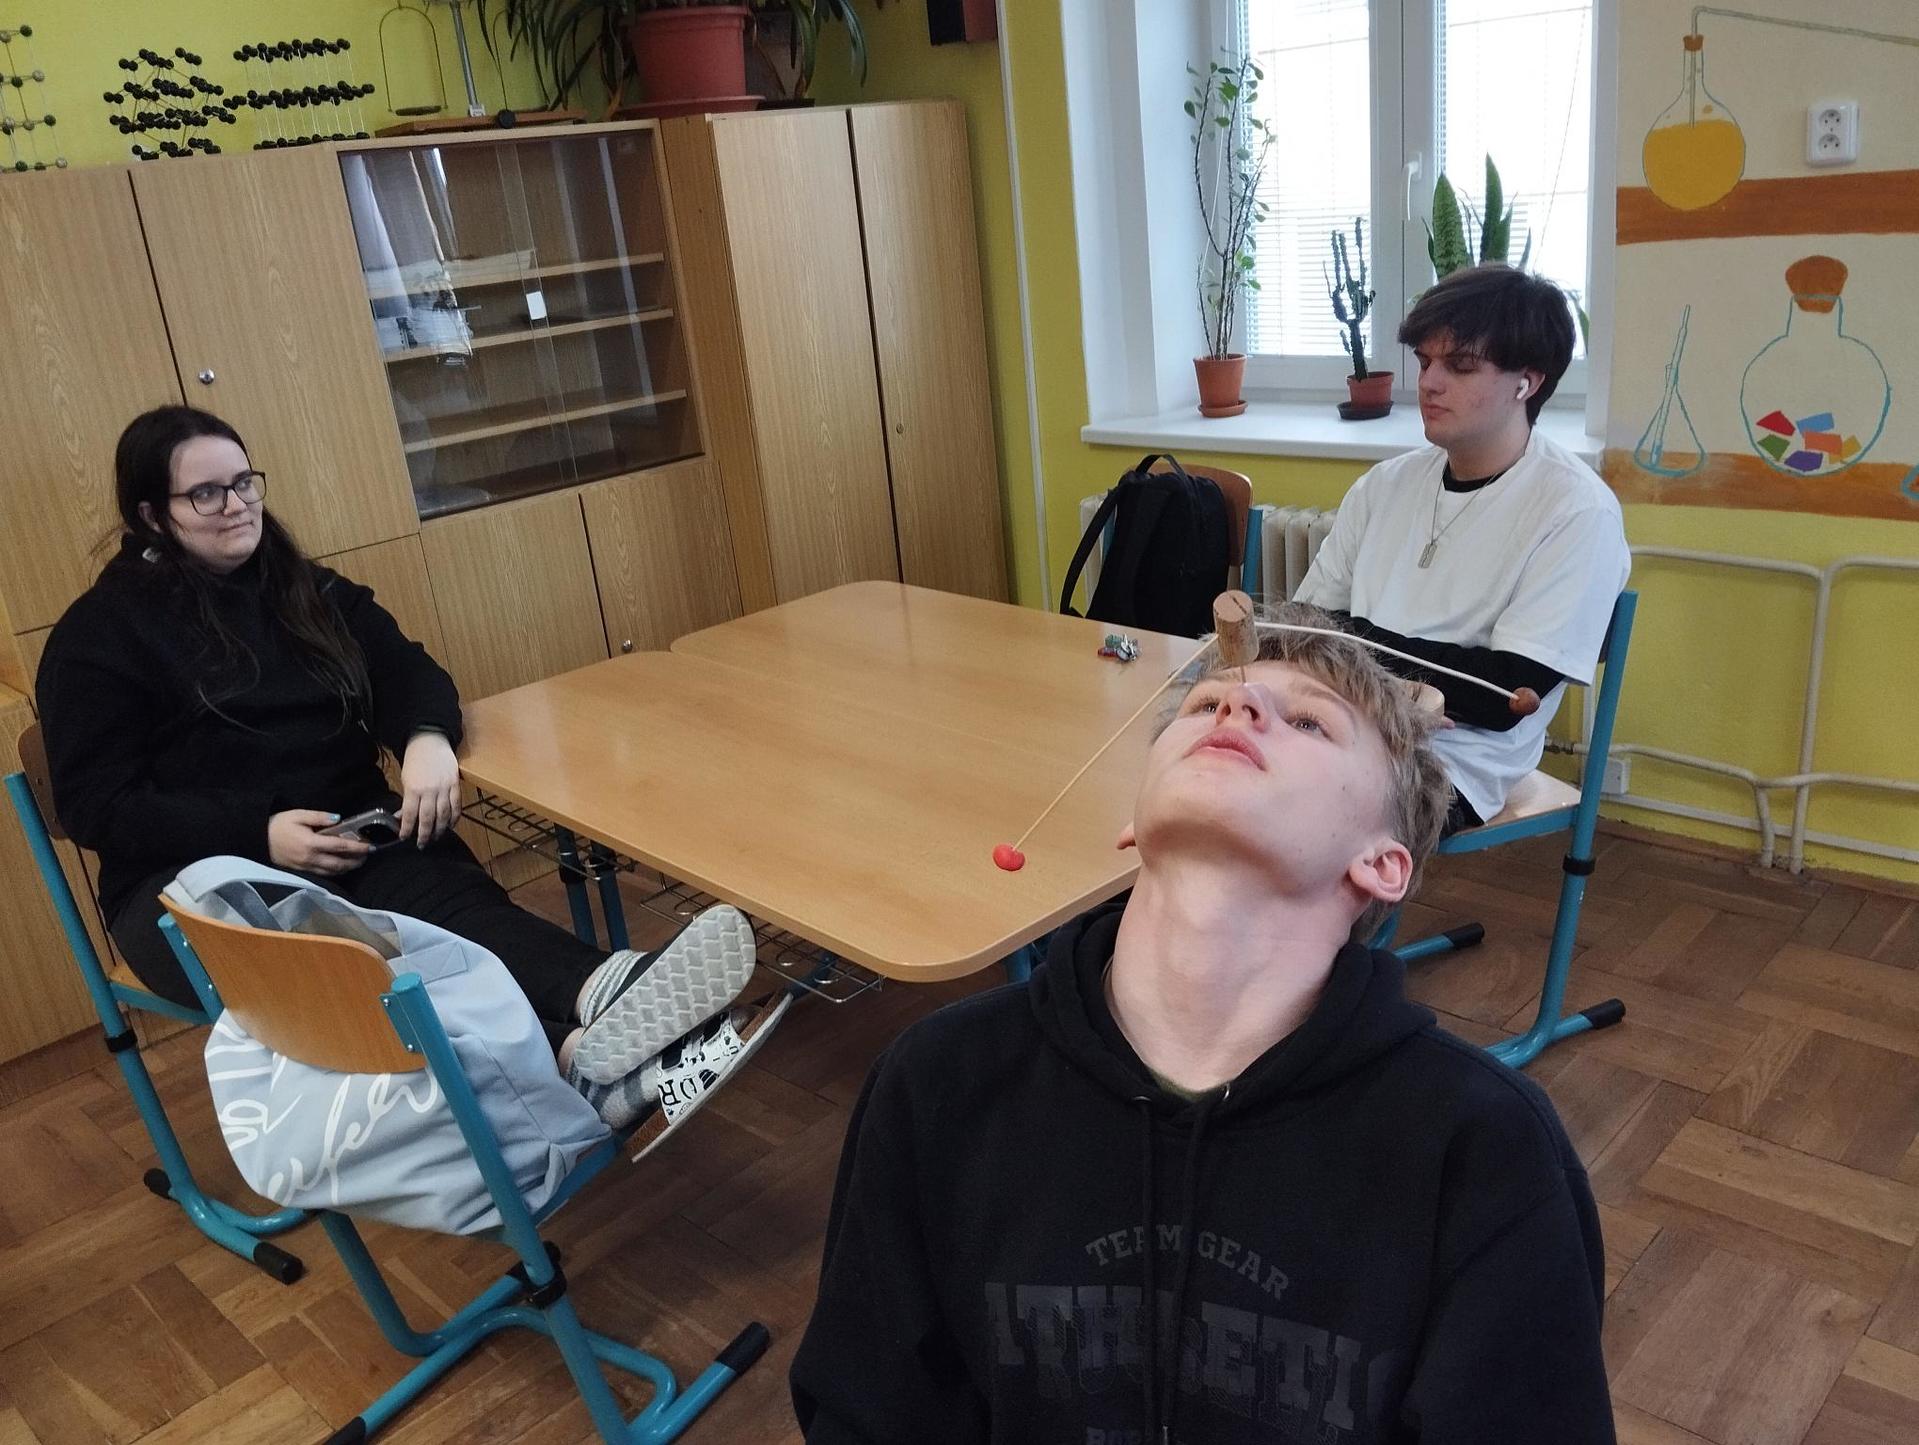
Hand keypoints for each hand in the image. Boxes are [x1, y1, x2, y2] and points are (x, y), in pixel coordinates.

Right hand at [268, 810, 370, 876]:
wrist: (258, 840)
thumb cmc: (278, 825)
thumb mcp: (298, 815)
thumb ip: (319, 817)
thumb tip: (338, 819)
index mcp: (311, 843)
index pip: (340, 847)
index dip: (358, 847)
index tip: (371, 846)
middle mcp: (311, 858)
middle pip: (340, 863)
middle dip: (357, 860)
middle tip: (368, 855)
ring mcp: (306, 867)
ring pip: (333, 872)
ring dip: (348, 868)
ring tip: (358, 861)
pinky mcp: (302, 872)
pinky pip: (323, 874)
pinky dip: (335, 872)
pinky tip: (341, 867)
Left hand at [399, 730, 461, 846]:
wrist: (430, 743)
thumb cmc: (415, 761)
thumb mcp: (406, 780)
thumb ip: (407, 799)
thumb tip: (403, 817)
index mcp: (413, 789)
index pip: (409, 814)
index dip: (407, 828)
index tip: (404, 837)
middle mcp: (429, 791)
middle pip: (428, 818)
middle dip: (424, 834)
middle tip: (422, 844)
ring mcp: (444, 788)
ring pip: (444, 815)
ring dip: (440, 829)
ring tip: (436, 837)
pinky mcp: (455, 785)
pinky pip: (456, 805)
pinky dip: (454, 818)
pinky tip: (451, 825)